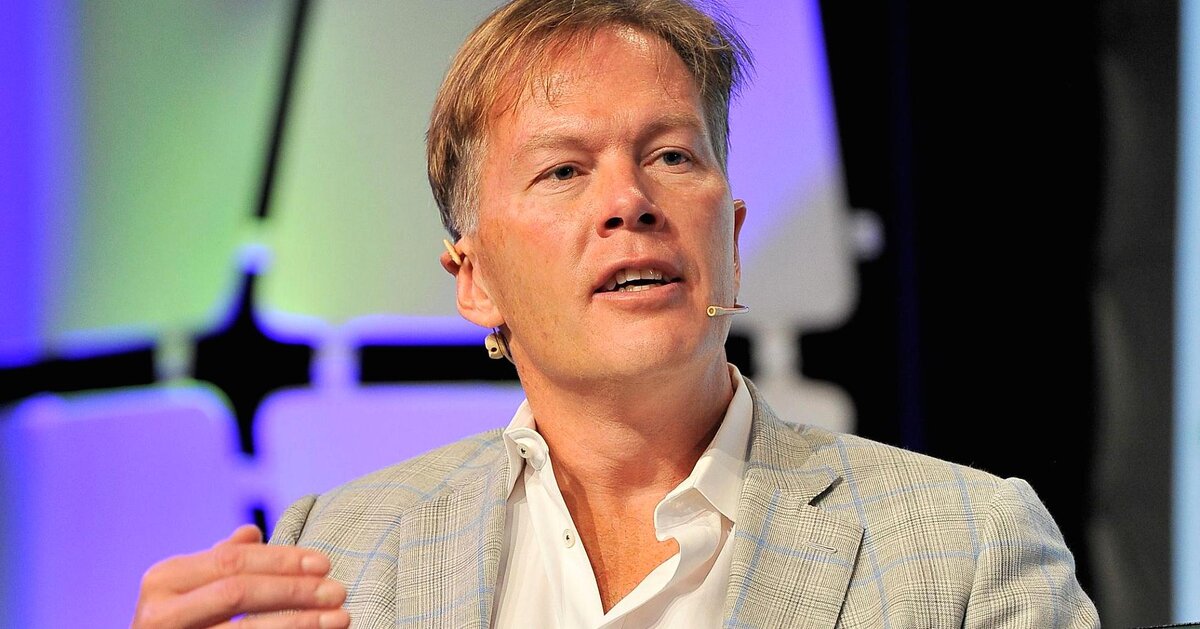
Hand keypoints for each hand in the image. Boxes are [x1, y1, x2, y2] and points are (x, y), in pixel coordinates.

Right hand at [132, 524, 350, 627]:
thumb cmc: (178, 622)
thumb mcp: (188, 587)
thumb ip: (220, 562)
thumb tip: (252, 531)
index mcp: (164, 578)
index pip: (233, 561)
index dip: (282, 560)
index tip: (325, 563)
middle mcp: (160, 612)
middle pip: (239, 593)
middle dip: (295, 590)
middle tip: (338, 591)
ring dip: (299, 624)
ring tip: (339, 618)